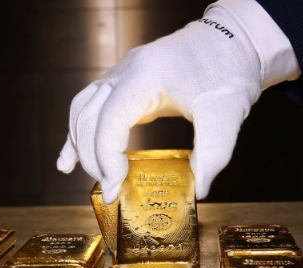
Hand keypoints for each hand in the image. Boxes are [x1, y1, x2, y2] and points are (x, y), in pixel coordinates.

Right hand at [56, 6, 263, 202]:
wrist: (234, 41)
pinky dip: (78, 133)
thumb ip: (213, 154)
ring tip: (94, 178)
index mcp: (146, 76)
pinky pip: (89, 105)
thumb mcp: (226, 116)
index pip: (110, 121)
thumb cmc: (229, 71)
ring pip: (82, 110)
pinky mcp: (124, 80)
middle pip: (89, 118)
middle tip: (111, 191)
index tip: (116, 188)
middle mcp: (126, 70)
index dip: (106, 158)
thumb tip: (198, 190)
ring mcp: (121, 72)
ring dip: (81, 146)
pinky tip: (67, 161)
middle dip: (93, 159)